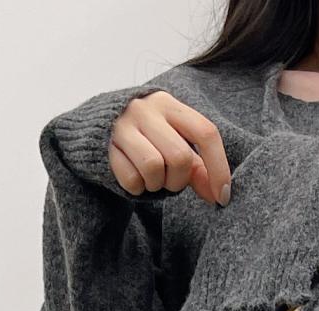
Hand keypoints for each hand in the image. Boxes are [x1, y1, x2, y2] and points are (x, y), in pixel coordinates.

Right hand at [108, 91, 232, 205]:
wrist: (96, 127)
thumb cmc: (147, 139)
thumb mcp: (174, 143)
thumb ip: (197, 166)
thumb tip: (219, 196)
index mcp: (170, 105)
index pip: (206, 133)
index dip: (219, 168)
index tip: (222, 196)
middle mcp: (147, 109)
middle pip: (180, 157)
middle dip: (179, 180)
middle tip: (170, 182)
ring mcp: (124, 126)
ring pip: (154, 168)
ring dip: (157, 185)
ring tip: (151, 179)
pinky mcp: (106, 146)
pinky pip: (131, 179)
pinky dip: (137, 188)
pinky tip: (134, 178)